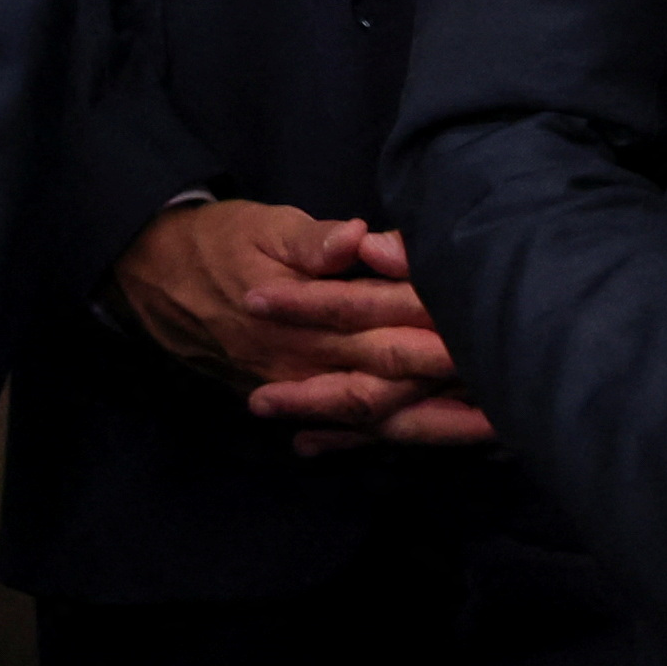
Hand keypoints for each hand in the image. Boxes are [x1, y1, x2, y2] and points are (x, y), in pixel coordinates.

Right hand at [113, 205, 490, 451]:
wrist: (152, 276)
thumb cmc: (219, 242)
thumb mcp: (263, 226)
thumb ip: (310, 239)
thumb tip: (352, 239)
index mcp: (305, 318)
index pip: (386, 326)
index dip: (438, 332)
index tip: (491, 336)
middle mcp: (304, 360)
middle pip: (390, 379)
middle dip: (451, 387)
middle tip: (514, 393)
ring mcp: (297, 383)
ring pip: (372, 413)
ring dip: (432, 422)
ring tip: (494, 431)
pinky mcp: (291, 390)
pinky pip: (340, 424)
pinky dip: (385, 437)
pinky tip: (430, 439)